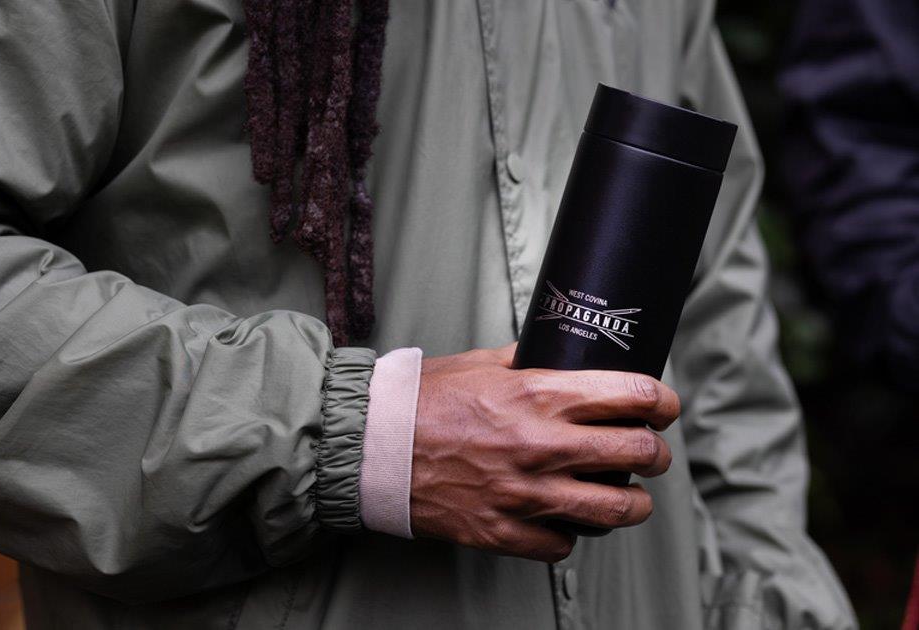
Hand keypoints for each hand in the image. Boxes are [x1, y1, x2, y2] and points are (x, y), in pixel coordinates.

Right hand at [410, 343, 678, 562]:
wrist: (374, 445)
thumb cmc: (425, 400)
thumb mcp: (482, 362)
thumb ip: (529, 361)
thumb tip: (563, 357)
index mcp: (539, 394)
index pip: (633, 395)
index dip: (662, 401)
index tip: (664, 407)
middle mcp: (541, 445)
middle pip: (639, 453)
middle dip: (658, 453)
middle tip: (654, 453)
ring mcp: (525, 494)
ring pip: (616, 510)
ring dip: (634, 503)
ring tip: (632, 498)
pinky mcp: (504, 532)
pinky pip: (564, 544)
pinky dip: (570, 532)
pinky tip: (564, 518)